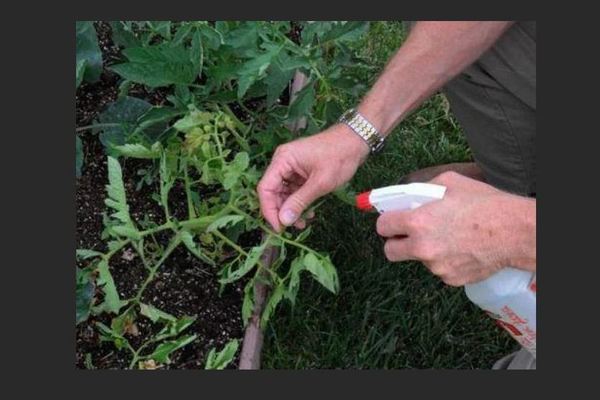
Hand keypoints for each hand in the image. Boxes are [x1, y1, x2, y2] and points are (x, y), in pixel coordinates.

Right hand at [257, 124, 369, 231]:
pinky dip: (299, 202)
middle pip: (272, 192)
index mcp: (282, 160)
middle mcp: (282, 163)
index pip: (265, 188)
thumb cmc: (339, 157)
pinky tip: (309, 212)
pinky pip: (294, 190)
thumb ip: (300, 201)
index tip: (279, 227)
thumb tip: (284, 220)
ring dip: (291, 209)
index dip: (269, 210)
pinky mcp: (300, 172)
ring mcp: (291, 167)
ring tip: (304, 222)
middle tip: (294, 227)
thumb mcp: (320, 183)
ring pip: (283, 193)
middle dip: (282, 211)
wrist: (355, 141)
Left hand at [376, 171, 535, 285]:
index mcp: (417, 222)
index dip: (386, 222)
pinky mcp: (450, 279)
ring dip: (425, 251)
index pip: (382, 227)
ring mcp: (436, 266)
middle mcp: (422, 247)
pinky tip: (461, 249)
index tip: (392, 221)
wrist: (514, 231)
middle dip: (395, 242)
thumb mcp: (449, 182)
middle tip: (409, 235)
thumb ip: (422, 189)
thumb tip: (408, 195)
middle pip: (390, 252)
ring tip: (448, 237)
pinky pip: (438, 270)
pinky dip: (444, 261)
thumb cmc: (484, 203)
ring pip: (418, 260)